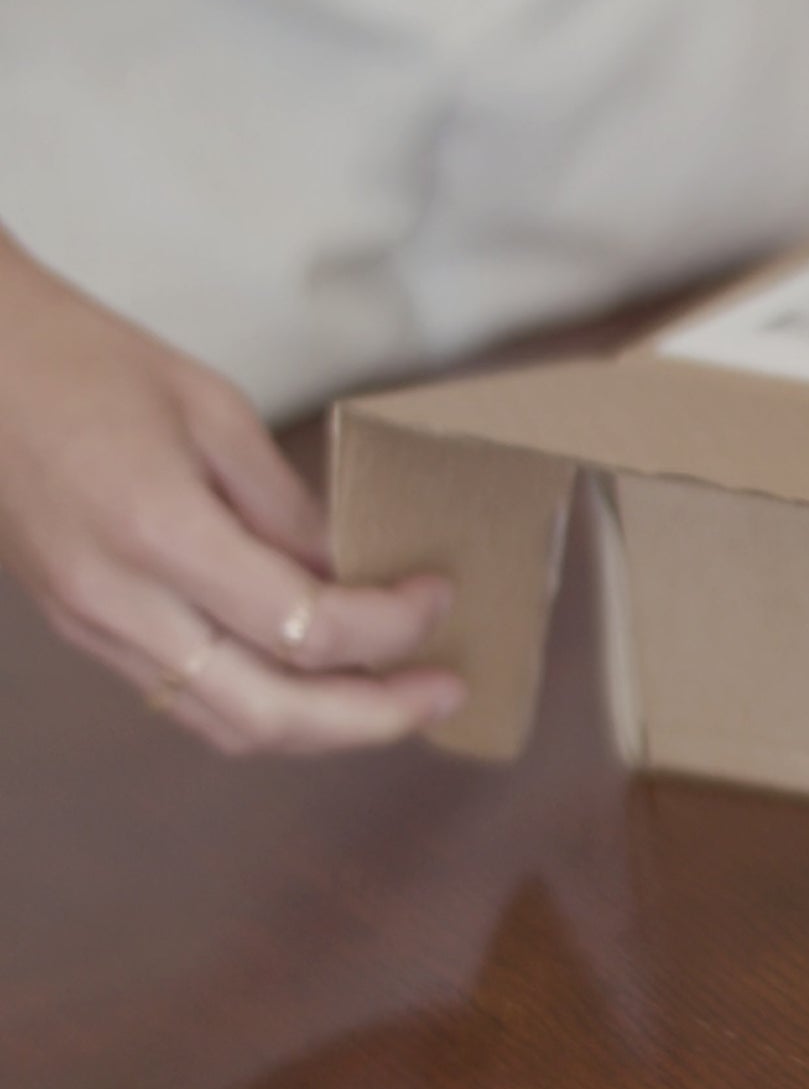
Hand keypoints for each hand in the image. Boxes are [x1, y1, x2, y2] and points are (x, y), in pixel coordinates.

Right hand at [0, 238, 462, 753]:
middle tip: (446, 692)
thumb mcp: (213, 411)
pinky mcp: (82, 630)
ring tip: (397, 697)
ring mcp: (93, 627)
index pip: (305, 629)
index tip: (439, 596)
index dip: (392, 627)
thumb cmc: (82, 361)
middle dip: (375, 717)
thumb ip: (289, 508)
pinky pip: (189, 700)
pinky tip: (320, 680)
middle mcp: (121, 602)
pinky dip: (268, 706)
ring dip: (326, 727)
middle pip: (272, 713)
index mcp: (159, 533)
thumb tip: (358, 575)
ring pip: (229, 726)